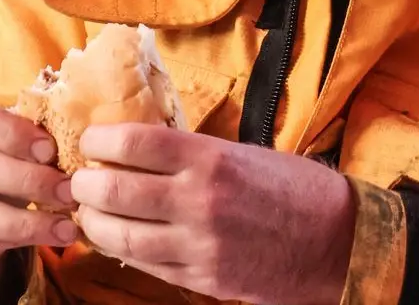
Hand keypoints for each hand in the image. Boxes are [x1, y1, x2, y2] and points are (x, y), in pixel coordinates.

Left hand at [69, 125, 355, 304]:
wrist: (338, 241)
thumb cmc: (292, 188)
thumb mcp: (242, 153)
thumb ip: (191, 153)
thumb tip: (137, 148)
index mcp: (210, 159)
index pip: (134, 142)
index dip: (100, 140)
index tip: (91, 140)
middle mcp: (199, 201)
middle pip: (114, 189)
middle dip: (84, 183)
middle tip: (80, 178)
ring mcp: (198, 246)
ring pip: (119, 235)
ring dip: (93, 221)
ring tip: (89, 210)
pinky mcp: (202, 279)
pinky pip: (144, 265)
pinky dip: (121, 249)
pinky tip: (116, 237)